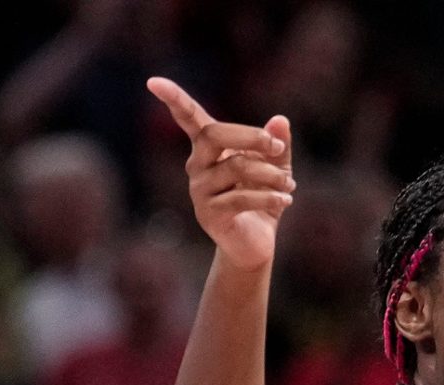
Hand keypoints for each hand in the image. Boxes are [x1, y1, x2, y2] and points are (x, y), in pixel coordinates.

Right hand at [147, 77, 293, 269]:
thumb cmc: (261, 200)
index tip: (154, 81)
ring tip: (290, 186)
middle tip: (278, 148)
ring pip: (236, 167)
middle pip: (215, 135)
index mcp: (208, 149)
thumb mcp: (276, 170)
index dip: (174, 100)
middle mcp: (197, 165)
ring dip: (271, 174)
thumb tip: (280, 120)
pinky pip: (241, 198)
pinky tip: (286, 200)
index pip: (189, 119)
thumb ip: (278, 147)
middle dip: (252, 137)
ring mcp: (199, 190)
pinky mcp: (209, 214)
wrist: (254, 244)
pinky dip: (269, 197)